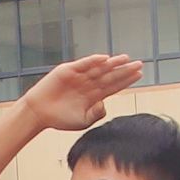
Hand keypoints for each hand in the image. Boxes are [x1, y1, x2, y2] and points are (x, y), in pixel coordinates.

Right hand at [20, 54, 142, 131]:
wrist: (39, 113)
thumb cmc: (60, 118)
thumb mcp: (83, 121)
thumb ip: (97, 113)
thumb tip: (105, 104)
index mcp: (93, 95)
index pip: (114, 85)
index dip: (126, 80)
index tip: (140, 74)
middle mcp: (88, 83)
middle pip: (110, 75)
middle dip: (124, 70)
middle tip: (140, 64)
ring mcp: (79, 76)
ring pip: (99, 68)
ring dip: (112, 63)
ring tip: (126, 59)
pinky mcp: (68, 70)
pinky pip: (83, 64)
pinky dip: (93, 61)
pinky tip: (105, 58)